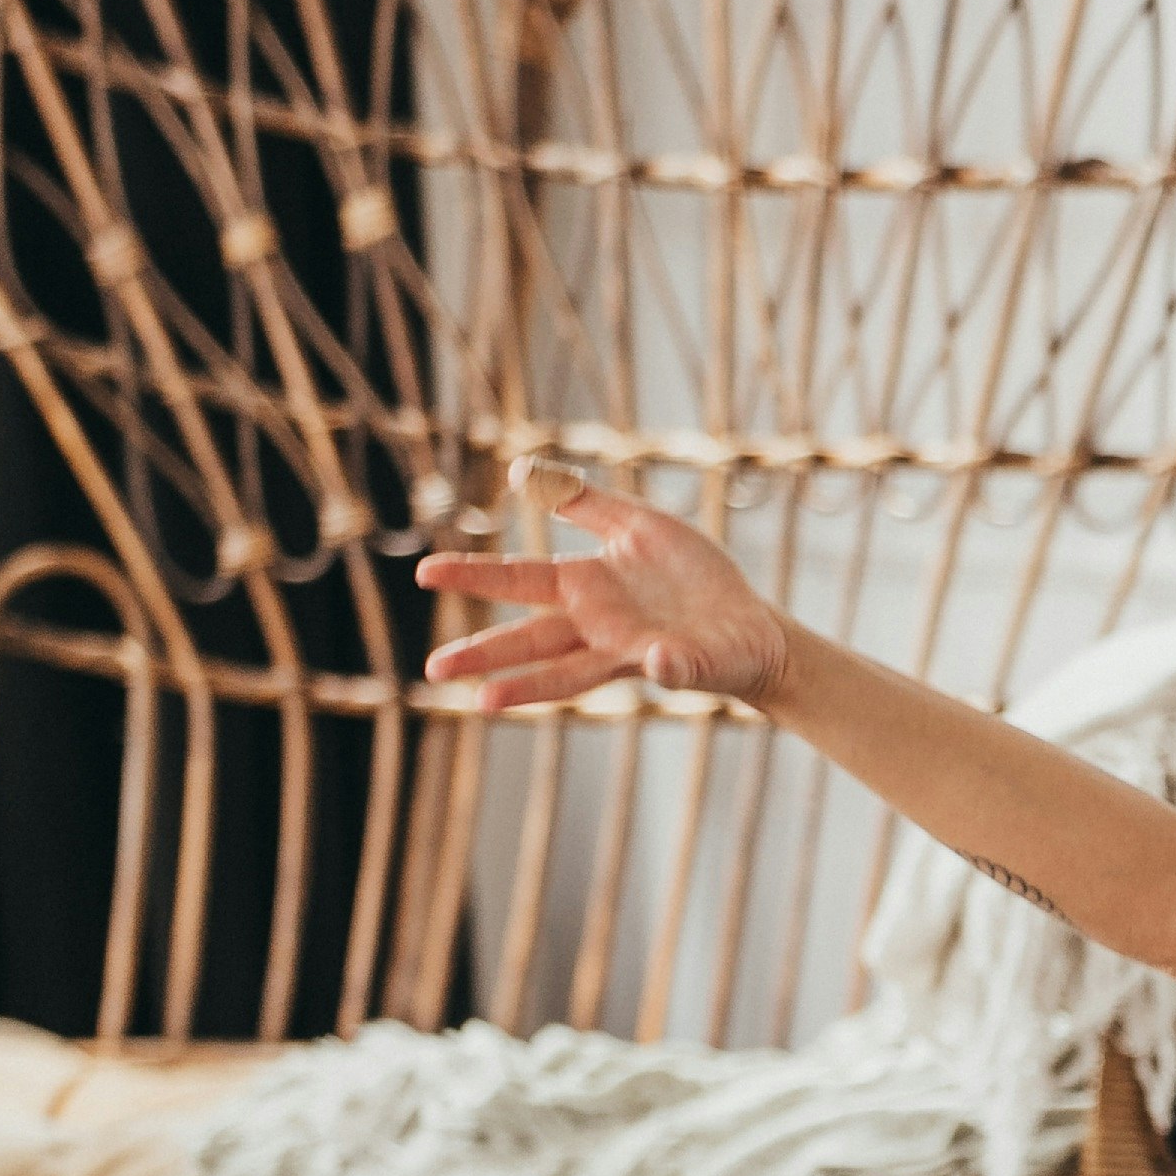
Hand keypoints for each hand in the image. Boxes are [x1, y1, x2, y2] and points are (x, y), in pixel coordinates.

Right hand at [413, 465, 793, 713]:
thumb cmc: (694, 578)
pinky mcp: (681, 666)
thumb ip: (585, 502)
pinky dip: (666, 664)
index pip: (520, 578)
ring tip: (485, 702)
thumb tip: (518, 472)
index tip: (424, 573)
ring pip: (573, 674)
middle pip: (531, 639)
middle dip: (484, 653)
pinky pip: (672, 666)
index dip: (475, 575)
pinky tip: (655, 660)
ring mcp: (634, 652)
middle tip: (434, 668)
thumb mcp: (640, 525)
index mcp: (588, 587)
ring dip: (530, 687)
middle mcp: (600, 627)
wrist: (751, 625)